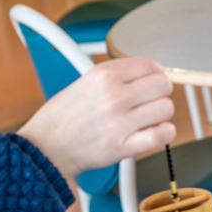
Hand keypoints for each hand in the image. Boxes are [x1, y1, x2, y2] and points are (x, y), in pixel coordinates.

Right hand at [17, 58, 174, 179]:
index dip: (155, 73)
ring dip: (161, 114)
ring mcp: (119, 122)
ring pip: (165, 108)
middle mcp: (113, 96)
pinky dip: (164, 133)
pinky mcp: (123, 147)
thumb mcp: (86, 80)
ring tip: (148, 118)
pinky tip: (155, 131)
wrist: (46, 147)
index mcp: (104, 75)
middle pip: (163, 85)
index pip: (150, 65)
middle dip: (160, 92)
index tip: (151, 81)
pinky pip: (161, 135)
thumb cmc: (64, 116)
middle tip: (149, 100)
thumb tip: (155, 71)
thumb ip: (119, 74)